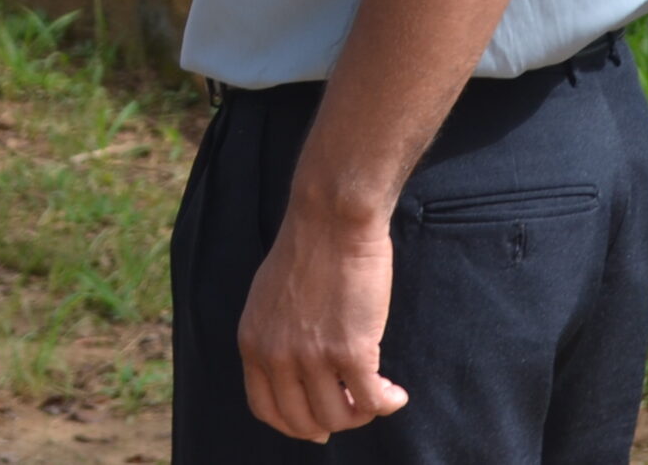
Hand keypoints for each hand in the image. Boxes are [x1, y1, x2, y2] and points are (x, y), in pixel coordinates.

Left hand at [236, 207, 408, 441]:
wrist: (331, 220)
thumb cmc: (308, 253)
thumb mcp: (269, 301)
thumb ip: (274, 339)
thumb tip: (295, 381)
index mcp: (252, 342)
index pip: (266, 409)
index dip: (295, 425)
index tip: (318, 426)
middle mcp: (276, 355)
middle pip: (303, 421)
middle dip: (333, 422)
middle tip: (356, 407)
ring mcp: (311, 356)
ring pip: (338, 417)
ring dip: (362, 413)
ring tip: (377, 393)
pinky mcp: (350, 351)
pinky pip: (371, 401)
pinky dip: (387, 404)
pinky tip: (395, 393)